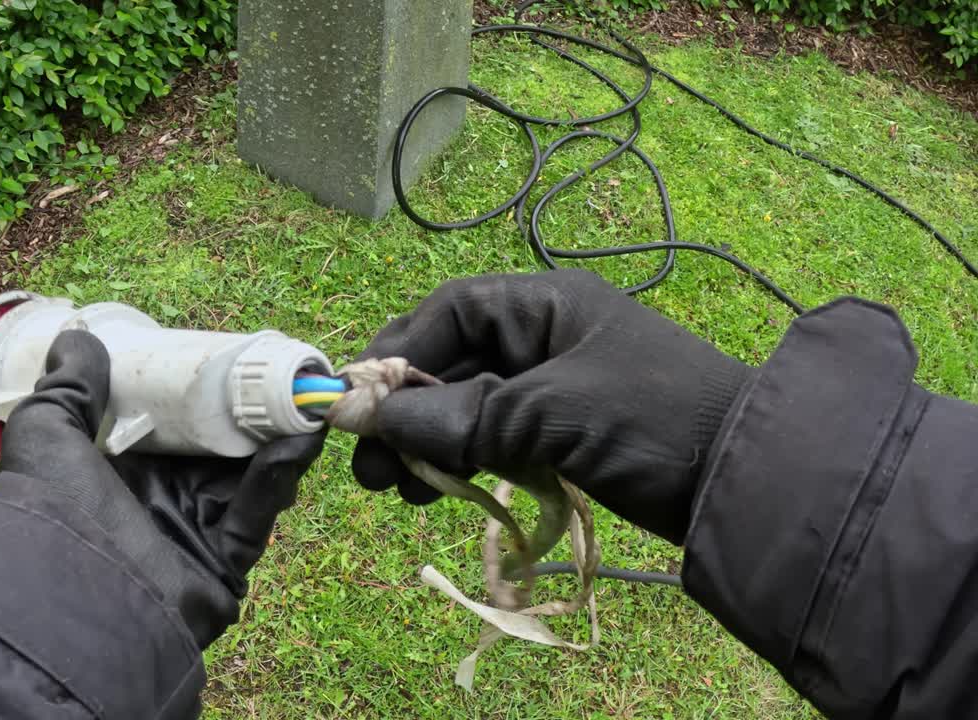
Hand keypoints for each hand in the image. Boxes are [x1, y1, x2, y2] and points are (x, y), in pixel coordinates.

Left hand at [0, 330, 323, 646]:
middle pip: (218, 454)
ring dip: (274, 444)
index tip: (228, 363)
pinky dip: (276, 481)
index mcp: (122, 474)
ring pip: (246, 483)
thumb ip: (68, 385)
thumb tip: (77, 335)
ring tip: (299, 403)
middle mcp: (160, 503)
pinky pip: (255, 518)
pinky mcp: (221, 565)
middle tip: (277, 378)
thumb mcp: (47, 430)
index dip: (202, 399)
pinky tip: (297, 443)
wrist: (65, 587)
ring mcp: (192, 534)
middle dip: (249, 419)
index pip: (173, 429)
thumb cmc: (52, 508)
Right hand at [351, 270, 752, 543]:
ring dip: (424, 442)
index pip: (449, 312)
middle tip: (367, 465)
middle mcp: (544, 337)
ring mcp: (553, 388)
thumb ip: (461, 415)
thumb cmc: (654, 424)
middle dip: (403, 409)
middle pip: (449, 361)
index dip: (397, 352)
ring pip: (465, 406)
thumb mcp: (552, 413)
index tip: (357, 401)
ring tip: (396, 489)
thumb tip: (374, 418)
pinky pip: (491, 438)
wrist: (752, 483)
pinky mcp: (562, 434)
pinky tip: (438, 492)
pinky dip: (459, 461)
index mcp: (546, 306)